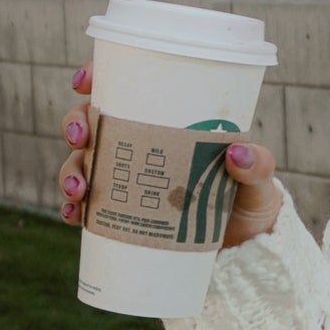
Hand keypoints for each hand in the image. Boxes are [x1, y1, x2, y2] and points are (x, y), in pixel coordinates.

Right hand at [55, 64, 283, 247]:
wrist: (247, 251)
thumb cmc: (252, 203)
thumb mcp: (260, 182)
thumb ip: (258, 167)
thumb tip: (238, 154)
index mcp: (169, 123)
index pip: (126, 89)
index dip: (96, 77)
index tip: (83, 83)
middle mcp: (142, 146)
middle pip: (93, 121)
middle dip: (75, 124)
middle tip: (79, 138)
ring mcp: (129, 180)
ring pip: (83, 163)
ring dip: (69, 170)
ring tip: (79, 188)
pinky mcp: (123, 215)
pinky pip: (88, 208)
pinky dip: (74, 210)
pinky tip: (73, 216)